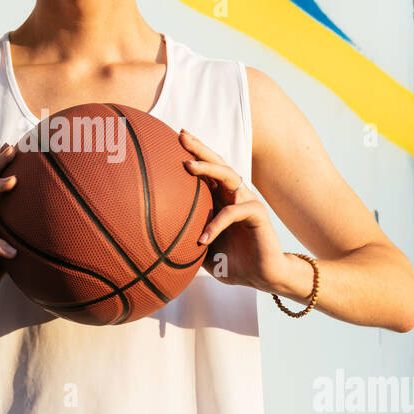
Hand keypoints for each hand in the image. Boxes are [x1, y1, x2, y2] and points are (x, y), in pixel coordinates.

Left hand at [179, 128, 289, 290]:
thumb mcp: (201, 250)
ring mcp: (247, 201)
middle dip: (199, 149)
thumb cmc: (231, 262)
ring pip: (228, 176)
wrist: (260, 276)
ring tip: (187, 166)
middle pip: (217, 163)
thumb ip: (184, 240)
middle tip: (180, 136)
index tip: (173, 138)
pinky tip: (202, 239)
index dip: (193, 153)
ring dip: (208, 169)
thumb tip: (152, 242)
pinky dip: (216, 224)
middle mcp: (234, 194)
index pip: (206, 170)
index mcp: (221, 198)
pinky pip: (234, 212)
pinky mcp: (257, 214)